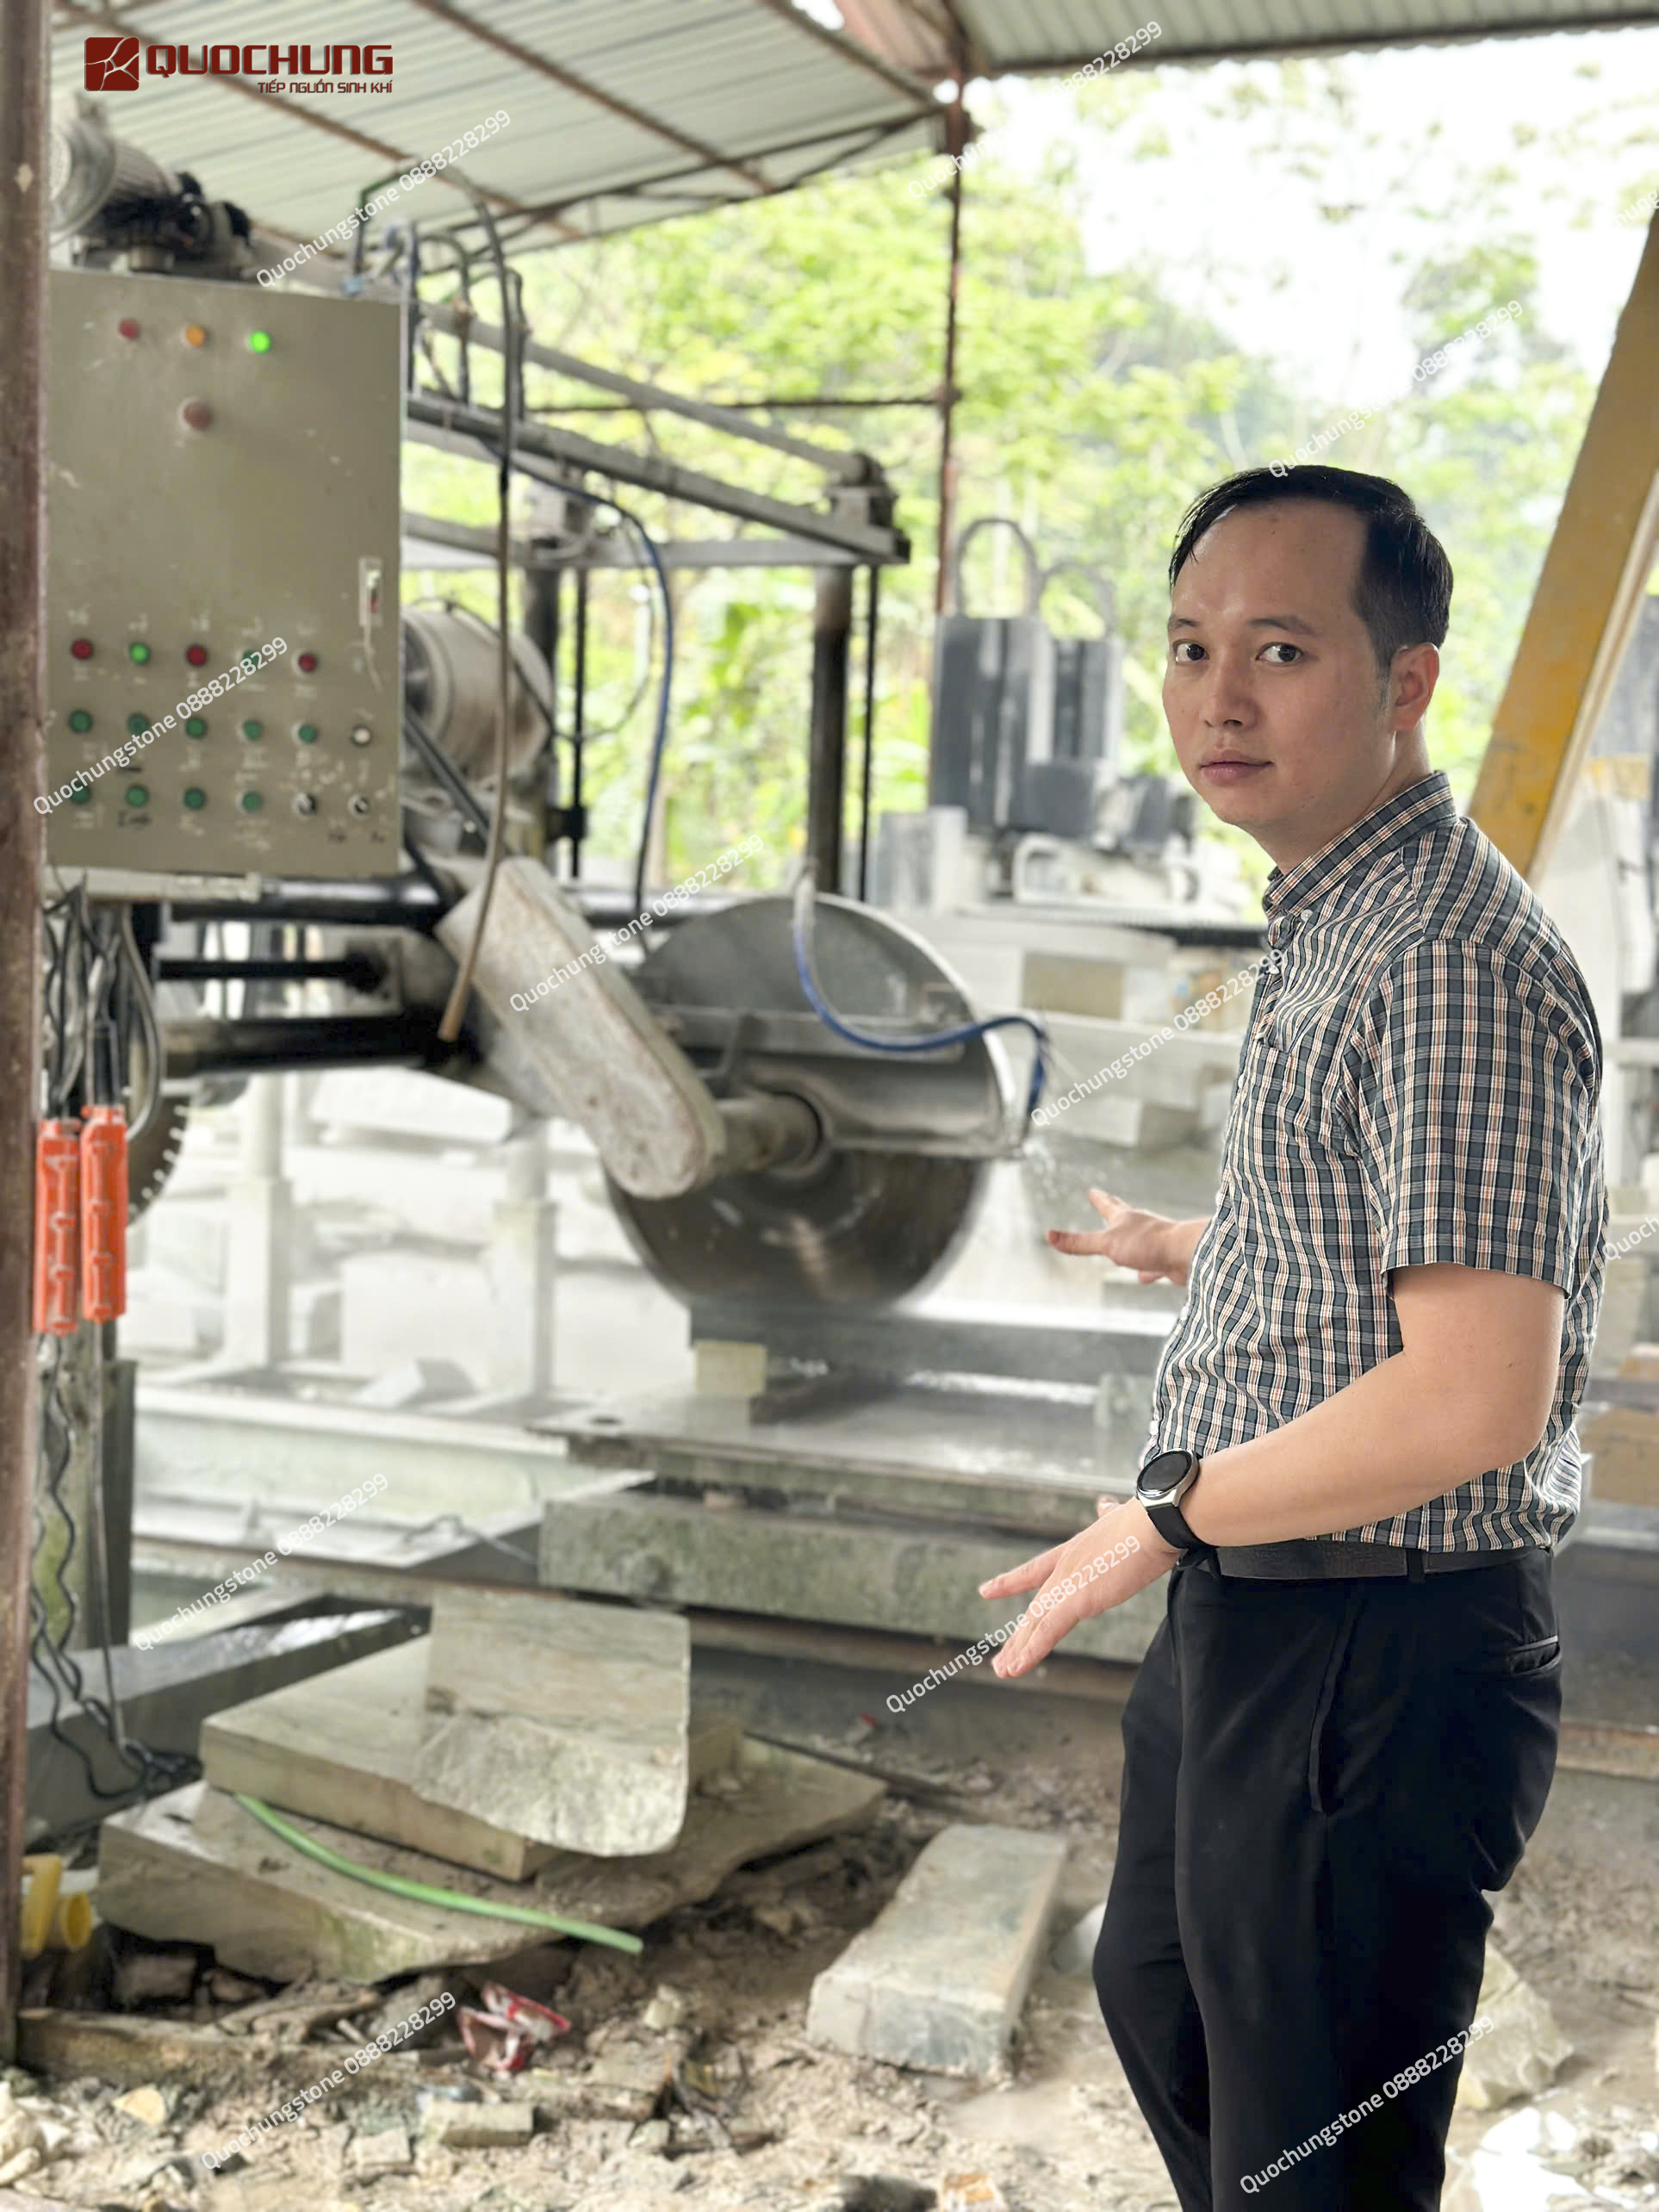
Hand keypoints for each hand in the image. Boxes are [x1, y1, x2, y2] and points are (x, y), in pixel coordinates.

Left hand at [979, 1500, 1179, 1677]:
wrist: (1153, 1524)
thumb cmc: (1144, 1522)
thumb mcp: (1118, 1517)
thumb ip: (1108, 1515)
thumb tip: (1104, 1504)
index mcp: (1073, 1551)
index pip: (1036, 1569)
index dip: (1012, 1582)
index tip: (987, 1589)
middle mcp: (1064, 1568)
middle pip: (1035, 1606)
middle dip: (1018, 1634)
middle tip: (1001, 1657)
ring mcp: (1068, 1584)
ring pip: (1036, 1622)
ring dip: (1020, 1649)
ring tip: (1003, 1669)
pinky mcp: (1077, 1600)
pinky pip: (1048, 1631)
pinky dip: (1031, 1650)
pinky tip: (1017, 1667)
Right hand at [1047, 1187, 1186, 1284]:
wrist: (1187, 1254)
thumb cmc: (1147, 1244)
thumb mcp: (1107, 1244)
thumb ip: (1079, 1242)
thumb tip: (1048, 1235)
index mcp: (1125, 1219)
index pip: (1107, 1205)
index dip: (1098, 1199)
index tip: (1092, 1190)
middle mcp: (1141, 1227)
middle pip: (1125, 1216)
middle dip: (1115, 1210)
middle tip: (1110, 1201)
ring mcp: (1156, 1242)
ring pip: (1140, 1241)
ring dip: (1130, 1241)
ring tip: (1127, 1245)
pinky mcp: (1166, 1259)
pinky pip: (1153, 1265)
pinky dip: (1147, 1270)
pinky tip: (1145, 1277)